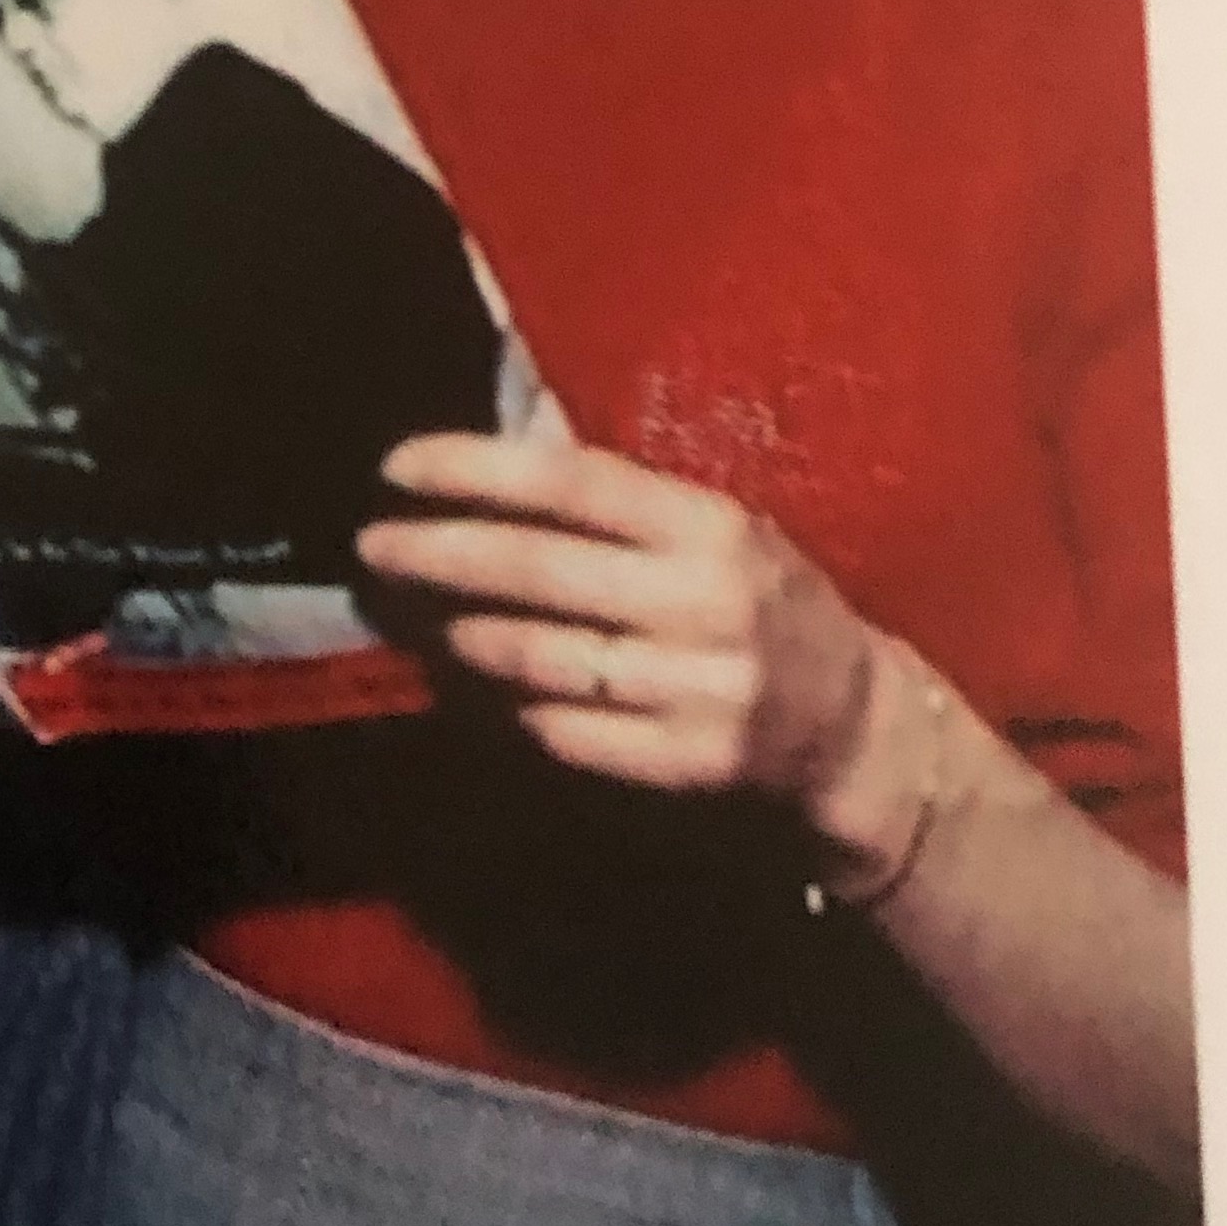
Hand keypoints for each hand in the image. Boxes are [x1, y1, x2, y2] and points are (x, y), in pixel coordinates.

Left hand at [356, 431, 876, 801]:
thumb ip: (621, 502)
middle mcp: (709, 604)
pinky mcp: (687, 765)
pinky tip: (470, 685)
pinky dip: (505, 708)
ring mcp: (700, 690)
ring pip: (540, 660)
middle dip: (437, 557)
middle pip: (540, 574)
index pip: (573, 485)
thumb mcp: (717, 530)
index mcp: (713, 527)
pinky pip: (563, 732)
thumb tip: (493, 460)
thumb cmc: (761, 602)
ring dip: (458, 636)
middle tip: (371, 549)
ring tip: (408, 616)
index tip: (396, 466)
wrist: (855, 725)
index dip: (476, 471)